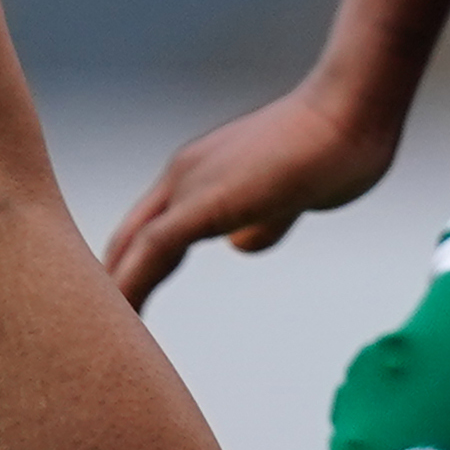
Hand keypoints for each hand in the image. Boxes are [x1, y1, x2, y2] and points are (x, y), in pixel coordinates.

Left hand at [103, 78, 405, 303]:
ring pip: (130, 248)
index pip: (150, 227)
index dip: (134, 266)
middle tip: (95, 333)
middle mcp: (184, 174)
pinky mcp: (204, 203)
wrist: (353, 111)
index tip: (124, 306)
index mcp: (203, 171)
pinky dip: (131, 287)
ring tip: (97, 339)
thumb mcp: (295, 193)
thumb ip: (265, 218)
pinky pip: (152, 253)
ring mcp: (189, 184)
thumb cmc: (340, 143)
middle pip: (127, 238)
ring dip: (113, 293)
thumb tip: (240, 245)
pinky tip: (124, 322)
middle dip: (110, 285)